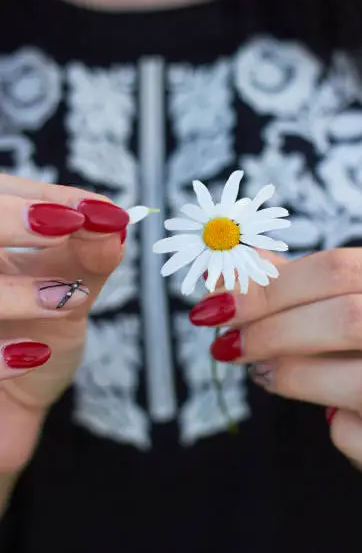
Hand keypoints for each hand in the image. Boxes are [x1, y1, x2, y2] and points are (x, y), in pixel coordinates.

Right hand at [0, 174, 127, 471]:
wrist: (15, 405)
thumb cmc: (40, 338)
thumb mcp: (73, 293)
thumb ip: (92, 257)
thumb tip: (112, 218)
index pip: (0, 195)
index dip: (40, 195)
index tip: (89, 208)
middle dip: (8, 218)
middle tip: (64, 223)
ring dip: (15, 292)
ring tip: (66, 299)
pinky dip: (0, 357)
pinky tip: (32, 357)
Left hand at [189, 247, 361, 492]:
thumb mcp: (351, 302)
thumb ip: (294, 285)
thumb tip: (226, 272)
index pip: (342, 269)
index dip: (271, 288)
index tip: (219, 305)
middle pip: (353, 318)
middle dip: (274, 331)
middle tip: (229, 344)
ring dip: (297, 377)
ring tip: (263, 373)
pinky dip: (346, 435)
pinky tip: (333, 420)